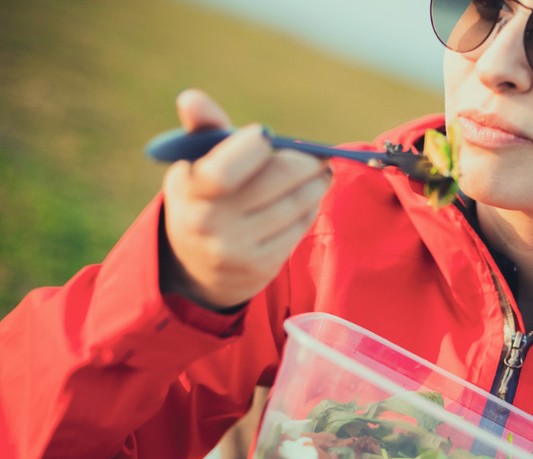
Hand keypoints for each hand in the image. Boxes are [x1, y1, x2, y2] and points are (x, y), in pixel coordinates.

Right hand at [160, 89, 330, 309]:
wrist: (196, 266)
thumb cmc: (204, 198)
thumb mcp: (195, 166)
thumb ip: (204, 131)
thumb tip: (192, 98)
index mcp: (190, 190)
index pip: (227, 168)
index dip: (255, 147)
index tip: (267, 137)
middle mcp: (210, 223)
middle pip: (276, 180)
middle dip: (305, 162)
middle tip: (320, 155)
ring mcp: (236, 249)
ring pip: (295, 204)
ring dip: (316, 184)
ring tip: (322, 173)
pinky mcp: (260, 267)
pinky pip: (298, 229)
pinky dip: (310, 208)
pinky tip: (310, 199)